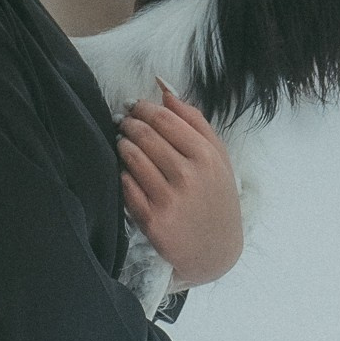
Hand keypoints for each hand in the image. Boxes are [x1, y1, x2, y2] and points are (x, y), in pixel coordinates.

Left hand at [117, 84, 242, 287]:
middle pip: (146, 136)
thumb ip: (194, 120)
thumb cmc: (217, 198)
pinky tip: (125, 170)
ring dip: (122, 144)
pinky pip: (127, 187)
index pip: (165, 119)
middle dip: (129, 123)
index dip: (144, 108)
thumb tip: (164, 89)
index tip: (135, 105)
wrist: (216, 251)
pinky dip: (122, 174)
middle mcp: (188, 176)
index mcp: (206, 156)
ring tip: (122, 140)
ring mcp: (169, 200)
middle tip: (123, 120)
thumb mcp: (218, 157)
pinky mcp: (152, 221)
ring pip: (133, 158)